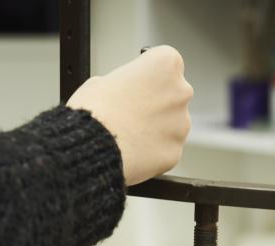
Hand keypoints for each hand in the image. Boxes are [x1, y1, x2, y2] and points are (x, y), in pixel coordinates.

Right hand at [67, 45, 193, 185]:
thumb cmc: (95, 110)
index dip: (148, 76)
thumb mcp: (102, 80)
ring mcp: (181, 124)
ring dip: (157, 129)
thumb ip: (124, 82)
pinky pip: (167, 150)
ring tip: (131, 135)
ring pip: (173, 125)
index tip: (138, 84)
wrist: (92, 145)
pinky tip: (135, 152)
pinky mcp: (175, 151)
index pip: (166, 64)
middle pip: (174, 95)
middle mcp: (181, 92)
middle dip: (157, 104)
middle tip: (133, 113)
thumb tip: (122, 93)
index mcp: (166, 64)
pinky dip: (154, 152)